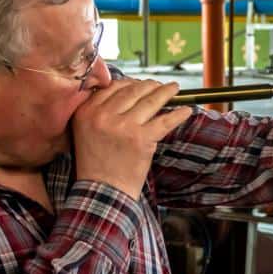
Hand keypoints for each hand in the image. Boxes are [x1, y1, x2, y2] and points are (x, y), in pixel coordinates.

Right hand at [72, 79, 192, 198]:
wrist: (103, 190)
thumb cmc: (96, 162)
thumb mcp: (86, 130)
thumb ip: (99, 109)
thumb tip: (128, 88)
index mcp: (86, 111)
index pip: (113, 86)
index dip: (131, 83)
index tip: (141, 84)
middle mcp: (103, 115)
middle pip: (133, 91)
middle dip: (150, 86)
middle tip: (160, 85)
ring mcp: (123, 126)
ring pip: (150, 101)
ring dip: (166, 92)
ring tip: (174, 89)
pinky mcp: (141, 139)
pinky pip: (164, 121)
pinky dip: (178, 114)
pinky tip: (186, 110)